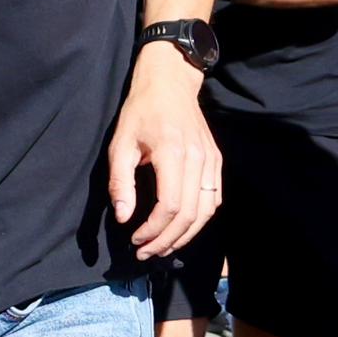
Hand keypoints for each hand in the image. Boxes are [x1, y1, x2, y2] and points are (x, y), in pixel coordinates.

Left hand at [110, 47, 221, 258]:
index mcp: (173, 153)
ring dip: (185, 235)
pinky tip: (182, 228)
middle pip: (191, 215)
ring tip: (163, 246)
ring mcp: (211, 161)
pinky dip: (200, 220)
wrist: (170, 83)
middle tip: (146, 252)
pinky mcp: (216, 161)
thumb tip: (124, 218)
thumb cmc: (141, 111)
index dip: (153, 230)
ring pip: (206, 212)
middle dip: (167, 240)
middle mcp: (198, 159)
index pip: (171, 206)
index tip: (135, 239)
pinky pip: (214, 200)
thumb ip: (121, 182)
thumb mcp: (120, 144)